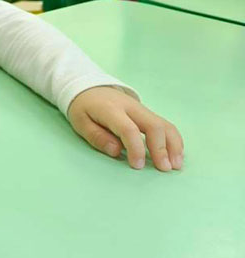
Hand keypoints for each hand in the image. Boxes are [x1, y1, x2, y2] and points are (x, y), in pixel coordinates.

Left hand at [67, 87, 182, 171]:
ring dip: (173, 145)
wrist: (91, 88)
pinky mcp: (148, 113)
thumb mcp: (81, 122)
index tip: (138, 166)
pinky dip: (174, 140)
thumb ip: (97, 137)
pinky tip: (176, 155)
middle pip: (154, 125)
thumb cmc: (84, 108)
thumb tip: (116, 151)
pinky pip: (166, 125)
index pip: (129, 129)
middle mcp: (131, 108)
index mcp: (111, 110)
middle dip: (161, 148)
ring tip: (176, 165)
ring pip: (165, 124)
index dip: (136, 148)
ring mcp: (142, 109)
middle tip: (164, 169)